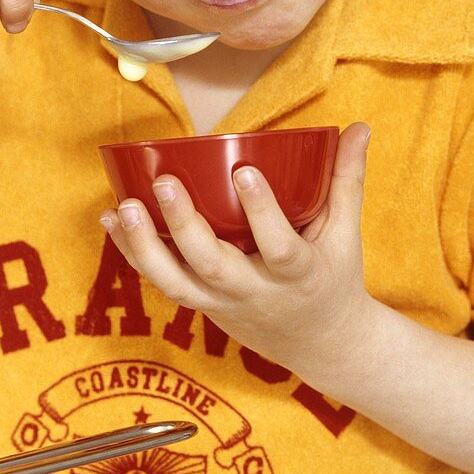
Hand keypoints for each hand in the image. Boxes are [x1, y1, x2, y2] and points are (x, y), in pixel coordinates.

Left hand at [101, 123, 372, 384]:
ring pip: (176, 283)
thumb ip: (347, 178)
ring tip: (123, 208)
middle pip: (213, 265)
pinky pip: (161, 283)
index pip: (279, 246)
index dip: (261, 212)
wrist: (322, 347)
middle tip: (165, 183)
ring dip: (144, 246)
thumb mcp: (346, 234)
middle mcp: (254, 292)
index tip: (243, 172)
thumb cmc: (333, 280)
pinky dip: (134, 253)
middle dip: (185, 225)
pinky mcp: (201, 305)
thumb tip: (361, 127)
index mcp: (297, 274)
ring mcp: (222, 302)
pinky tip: (112, 219)